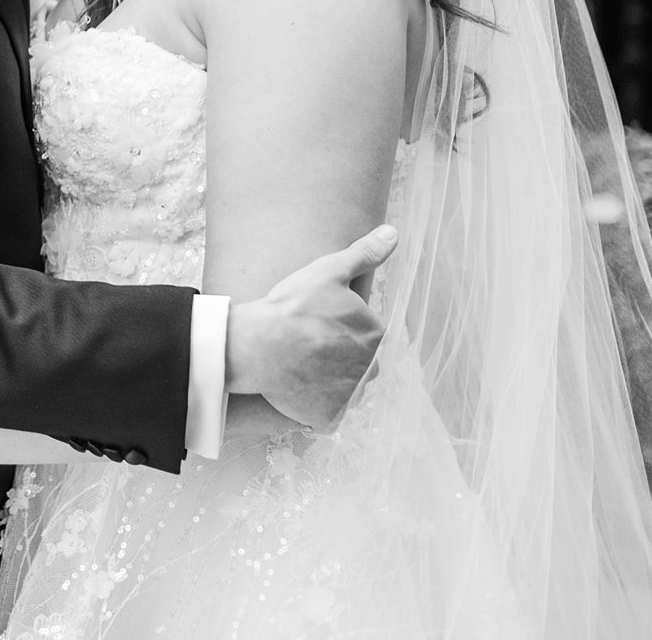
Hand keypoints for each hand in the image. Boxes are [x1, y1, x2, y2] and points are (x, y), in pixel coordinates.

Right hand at [225, 224, 397, 428]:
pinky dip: (315, 402)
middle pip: (357, 360)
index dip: (338, 324)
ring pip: (343, 385)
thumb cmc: (293, 306)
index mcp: (376, 335)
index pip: (364, 331)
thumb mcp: (329, 271)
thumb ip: (365, 253)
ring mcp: (350, 396)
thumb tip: (393, 233)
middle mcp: (371, 369)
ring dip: (328, 378)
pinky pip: (327, 411)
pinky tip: (297, 385)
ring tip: (299, 364)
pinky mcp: (329, 417)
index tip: (315, 320)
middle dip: (337, 353)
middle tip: (305, 342)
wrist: (257, 346)